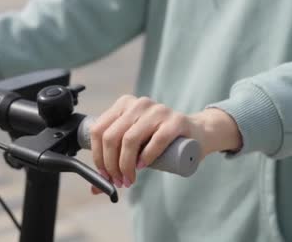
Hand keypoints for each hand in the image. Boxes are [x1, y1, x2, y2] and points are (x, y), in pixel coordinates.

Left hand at [89, 95, 240, 193]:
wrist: (197, 134)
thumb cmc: (161, 141)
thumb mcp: (135, 146)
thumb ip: (115, 161)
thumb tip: (95, 188)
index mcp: (123, 104)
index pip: (98, 130)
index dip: (98, 156)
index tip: (104, 175)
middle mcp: (138, 104)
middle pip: (112, 137)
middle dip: (111, 165)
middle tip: (119, 181)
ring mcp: (158, 110)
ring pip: (130, 139)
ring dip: (126, 165)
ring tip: (130, 178)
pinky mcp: (176, 120)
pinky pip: (155, 140)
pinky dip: (146, 157)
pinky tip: (143, 166)